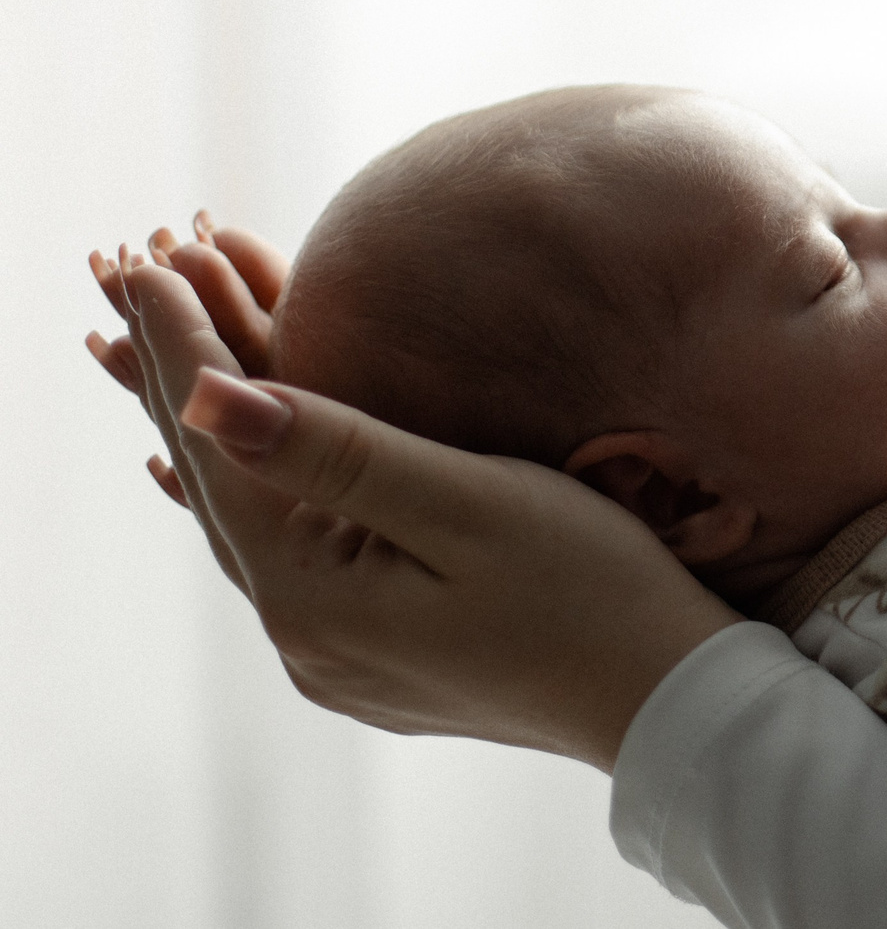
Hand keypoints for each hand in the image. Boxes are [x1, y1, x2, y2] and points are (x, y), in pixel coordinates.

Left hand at [88, 232, 738, 771]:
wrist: (672, 701)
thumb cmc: (596, 591)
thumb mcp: (471, 505)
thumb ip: (340, 453)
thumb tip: (207, 401)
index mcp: (315, 599)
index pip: (222, 448)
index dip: (183, 349)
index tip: (147, 260)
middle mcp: (306, 641)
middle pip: (221, 483)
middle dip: (183, 376)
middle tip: (139, 274)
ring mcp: (342, 657)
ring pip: (254, 518)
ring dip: (223, 429)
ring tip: (175, 351)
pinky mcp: (383, 658)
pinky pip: (292, 554)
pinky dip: (262, 490)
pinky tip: (233, 477)